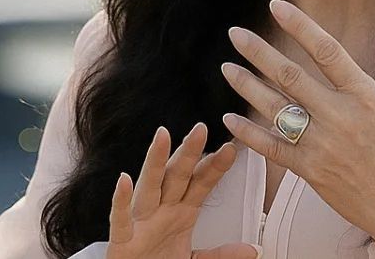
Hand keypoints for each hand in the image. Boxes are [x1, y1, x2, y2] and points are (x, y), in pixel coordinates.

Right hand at [107, 122, 260, 258]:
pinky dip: (121, 201)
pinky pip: (121, 220)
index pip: (200, 184)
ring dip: (155, 162)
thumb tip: (253, 249)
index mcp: (180, 213)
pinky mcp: (122, 242)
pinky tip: (124, 181)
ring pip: (149, 187)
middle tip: (201, 129)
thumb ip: (221, 254)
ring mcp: (141, 223)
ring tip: (163, 136)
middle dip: (188, 153)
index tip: (231, 148)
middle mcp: (160, 211)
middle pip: (176, 177)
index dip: (215, 167)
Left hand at [220, 0, 374, 256]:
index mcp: (367, 97)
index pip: (327, 51)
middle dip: (259, 52)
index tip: (276, 6)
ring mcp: (323, 146)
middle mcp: (340, 118)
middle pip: (290, 77)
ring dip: (247, 86)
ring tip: (226, 67)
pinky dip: (249, 133)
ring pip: (276, 109)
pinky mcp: (311, 172)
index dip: (300, 26)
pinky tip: (229, 118)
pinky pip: (273, 149)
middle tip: (235, 33)